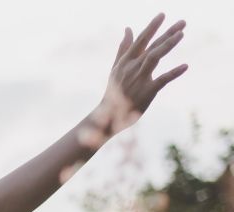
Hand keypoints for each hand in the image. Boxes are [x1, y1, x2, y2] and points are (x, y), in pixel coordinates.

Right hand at [84, 13, 187, 144]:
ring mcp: (139, 79)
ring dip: (167, 45)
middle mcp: (132, 67)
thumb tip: (128, 29)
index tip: (162, 15)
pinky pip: (162, 80)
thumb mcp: (117, 67)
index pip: (140, 40)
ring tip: (181, 34)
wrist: (109, 114)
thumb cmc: (115, 91)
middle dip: (166, 33)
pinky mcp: (147, 91)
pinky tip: (185, 66)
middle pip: (151, 46)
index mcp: (125, 61)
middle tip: (182, 22)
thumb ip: (124, 48)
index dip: (152, 27)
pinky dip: (173, 73)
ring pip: (154, 57)